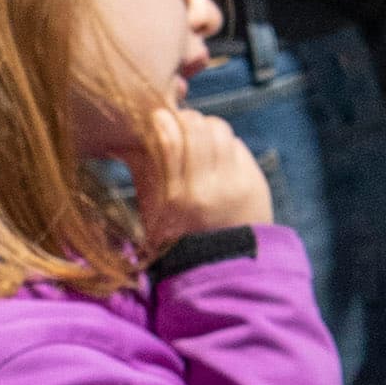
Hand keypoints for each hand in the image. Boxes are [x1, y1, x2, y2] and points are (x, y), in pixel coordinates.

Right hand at [132, 105, 273, 254]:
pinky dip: (225, 143)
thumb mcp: (151, 211)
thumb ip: (144, 171)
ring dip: (207, 127)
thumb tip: (131, 134)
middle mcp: (205, 189)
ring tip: (200, 138)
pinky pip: (237, 144)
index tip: (158, 119)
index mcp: (172, 198)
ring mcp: (234, 184)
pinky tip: (218, 156)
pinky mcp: (254, 181)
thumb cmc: (179, 237)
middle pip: (197, 126)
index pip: (168, 139)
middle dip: (187, 118)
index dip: (162, 120)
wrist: (224, 266)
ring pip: (220, 129)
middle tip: (181, 125)